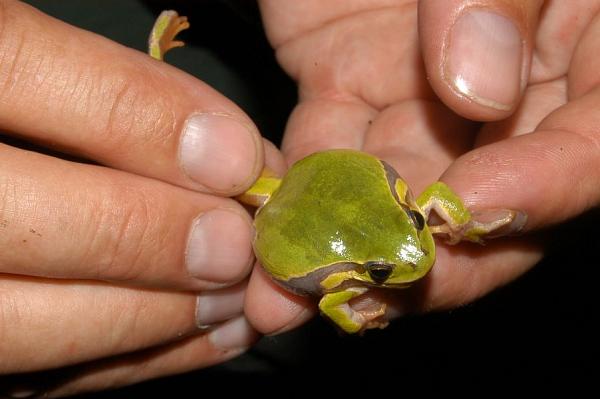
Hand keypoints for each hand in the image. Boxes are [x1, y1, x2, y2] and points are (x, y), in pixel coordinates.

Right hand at [0, 1, 284, 394]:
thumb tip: (226, 149)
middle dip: (153, 237)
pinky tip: (199, 337)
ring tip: (233, 301)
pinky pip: (36, 373)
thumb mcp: (21, 62)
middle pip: (28, 218)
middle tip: (238, 246)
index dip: (143, 118)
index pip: (23, 67)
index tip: (238, 157)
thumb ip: (106, 91)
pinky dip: (128, 361)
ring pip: (25, 318)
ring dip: (152, 316)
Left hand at [246, 0, 599, 332]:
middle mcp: (508, 94)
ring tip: (292, 295)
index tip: (466, 210)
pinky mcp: (346, 92)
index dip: (539, 192)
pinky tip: (271, 238)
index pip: (591, 150)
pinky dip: (299, 199)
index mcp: (587, 53)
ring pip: (399, 197)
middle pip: (487, 206)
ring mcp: (422, 101)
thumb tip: (476, 85)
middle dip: (426, 259)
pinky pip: (326, 159)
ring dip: (348, 251)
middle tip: (368, 295)